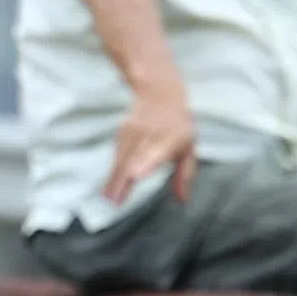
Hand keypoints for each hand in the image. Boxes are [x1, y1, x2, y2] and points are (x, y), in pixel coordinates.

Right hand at [103, 87, 200, 207]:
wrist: (159, 93)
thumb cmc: (178, 126)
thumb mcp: (188, 148)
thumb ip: (184, 175)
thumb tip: (181, 200)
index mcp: (170, 140)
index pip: (156, 152)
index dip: (145, 163)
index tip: (135, 176)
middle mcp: (150, 136)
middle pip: (133, 159)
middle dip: (122, 180)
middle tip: (114, 201)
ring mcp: (134, 132)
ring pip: (121, 158)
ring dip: (113, 178)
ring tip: (108, 197)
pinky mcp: (123, 132)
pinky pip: (117, 153)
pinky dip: (113, 169)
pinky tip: (109, 185)